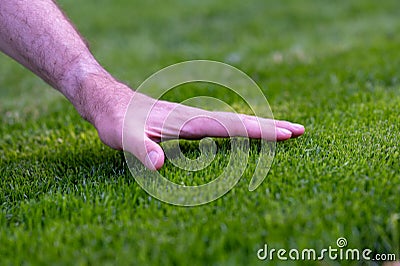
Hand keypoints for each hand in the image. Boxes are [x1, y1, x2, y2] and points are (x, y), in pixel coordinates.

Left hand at [92, 81, 304, 169]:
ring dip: (260, 126)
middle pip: (239, 121)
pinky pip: (221, 124)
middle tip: (301, 130)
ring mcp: (192, 117)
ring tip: (285, 131)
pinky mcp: (187, 120)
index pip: (228, 126)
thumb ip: (140, 149)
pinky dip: (241, 128)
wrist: (106, 99)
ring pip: (232, 121)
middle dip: (270, 127)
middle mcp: (193, 117)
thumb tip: (160, 165)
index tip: (285, 134)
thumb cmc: (114, 120)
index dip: (256, 131)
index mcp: (185, 121)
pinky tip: (246, 132)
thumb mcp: (120, 137)